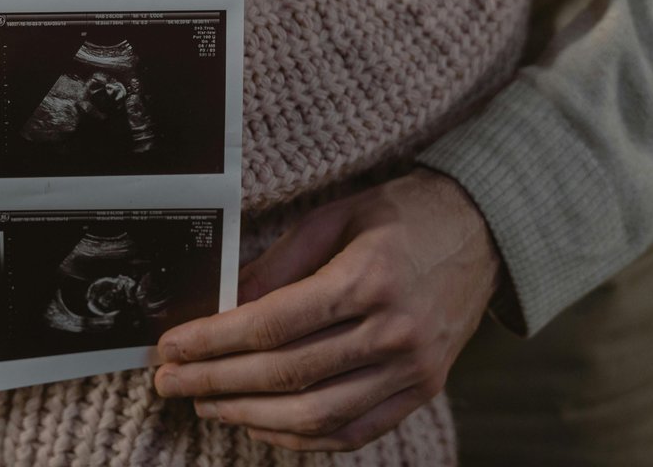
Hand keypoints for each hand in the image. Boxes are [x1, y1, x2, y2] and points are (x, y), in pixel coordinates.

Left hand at [154, 168, 500, 452]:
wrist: (482, 231)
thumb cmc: (403, 213)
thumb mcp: (335, 216)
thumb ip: (281, 262)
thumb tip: (226, 300)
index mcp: (368, 279)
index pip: (273, 324)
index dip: (214, 340)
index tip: (173, 346)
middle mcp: (392, 333)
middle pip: (286, 374)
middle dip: (217, 381)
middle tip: (169, 381)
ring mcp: (412, 371)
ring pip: (316, 416)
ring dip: (250, 417)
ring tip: (205, 405)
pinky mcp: (421, 392)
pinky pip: (352, 432)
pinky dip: (301, 438)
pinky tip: (261, 425)